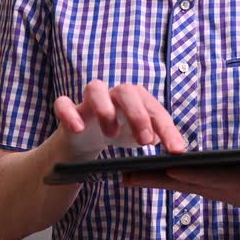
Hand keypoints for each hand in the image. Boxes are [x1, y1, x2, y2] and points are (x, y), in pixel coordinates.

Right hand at [53, 80, 185, 153]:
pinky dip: (69, 113)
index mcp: (137, 99)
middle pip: (127, 91)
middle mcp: (114, 94)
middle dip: (138, 115)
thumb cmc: (120, 132)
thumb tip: (176, 145)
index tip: (176, 151)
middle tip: (144, 141)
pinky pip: (64, 103)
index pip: (155, 110)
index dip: (168, 130)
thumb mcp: (141, 137)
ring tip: (111, 134)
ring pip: (95, 88)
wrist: (86, 138)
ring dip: (105, 110)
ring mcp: (90, 100)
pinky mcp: (69, 109)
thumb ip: (158, 138)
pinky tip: (78, 128)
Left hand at [123, 157, 239, 220]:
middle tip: (128, 176)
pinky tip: (140, 174)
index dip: (193, 174)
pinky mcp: (207, 186)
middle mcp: (219, 188)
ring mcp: (210, 188)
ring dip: (150, 180)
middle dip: (156, 180)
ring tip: (123, 175)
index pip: (213, 178)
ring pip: (176, 184)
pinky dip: (158, 179)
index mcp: (239, 185)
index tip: (171, 168)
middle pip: (184, 183)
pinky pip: (179, 182)